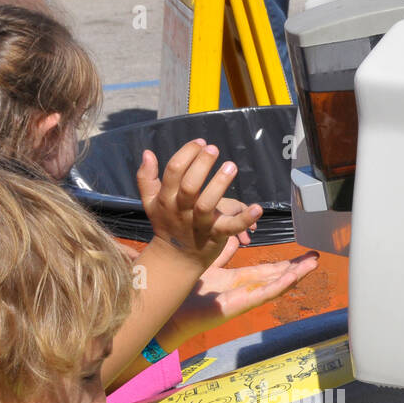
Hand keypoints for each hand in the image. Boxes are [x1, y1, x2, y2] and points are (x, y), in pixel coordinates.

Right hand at [137, 139, 261, 268]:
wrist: (176, 259)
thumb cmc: (167, 224)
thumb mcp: (151, 202)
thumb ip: (146, 178)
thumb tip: (147, 152)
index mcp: (167, 199)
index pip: (173, 171)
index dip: (187, 154)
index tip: (201, 143)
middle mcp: (181, 211)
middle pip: (189, 186)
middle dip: (201, 165)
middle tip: (213, 149)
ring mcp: (199, 224)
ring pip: (206, 204)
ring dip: (219, 184)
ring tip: (231, 166)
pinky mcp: (216, 236)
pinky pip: (231, 228)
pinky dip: (245, 220)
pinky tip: (257, 208)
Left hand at [174, 247, 319, 333]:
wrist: (169, 311)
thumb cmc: (184, 293)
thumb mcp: (207, 265)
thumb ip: (221, 252)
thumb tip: (234, 236)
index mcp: (236, 281)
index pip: (267, 271)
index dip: (285, 263)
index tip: (302, 254)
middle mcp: (243, 291)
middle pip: (276, 278)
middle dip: (297, 268)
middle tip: (316, 257)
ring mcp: (242, 300)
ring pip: (274, 287)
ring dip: (294, 276)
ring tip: (312, 265)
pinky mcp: (237, 306)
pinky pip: (261, 295)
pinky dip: (278, 286)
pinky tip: (293, 278)